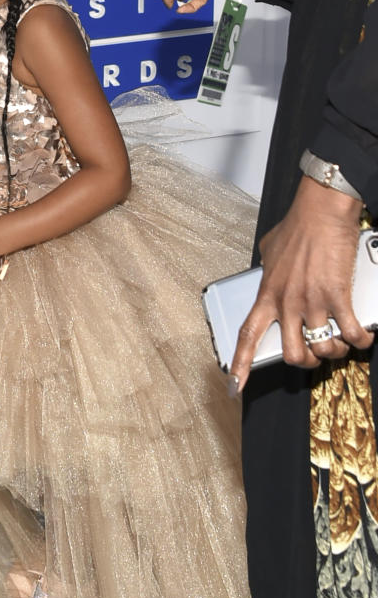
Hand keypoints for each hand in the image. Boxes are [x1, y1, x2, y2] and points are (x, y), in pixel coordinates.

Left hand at [229, 177, 370, 392]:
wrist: (320, 211)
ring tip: (341, 342)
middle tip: (315, 355)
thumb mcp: (269, 250)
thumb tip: (266, 271)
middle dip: (306, 362)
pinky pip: (351, 333)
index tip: (234, 386)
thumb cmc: (297, 226)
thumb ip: (267, 269)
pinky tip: (363, 336)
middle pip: (291, 354)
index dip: (240, 364)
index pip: (248, 335)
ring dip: (335, 351)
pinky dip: (360, 340)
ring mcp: (312, 301)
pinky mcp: (338, 296)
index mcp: (267, 293)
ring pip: (322, 348)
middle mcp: (286, 303)